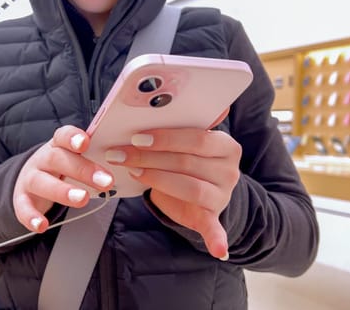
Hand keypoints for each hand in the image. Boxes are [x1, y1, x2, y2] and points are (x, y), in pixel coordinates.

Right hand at [13, 125, 114, 232]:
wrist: (29, 180)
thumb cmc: (63, 167)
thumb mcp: (76, 158)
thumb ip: (95, 157)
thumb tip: (128, 160)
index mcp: (58, 145)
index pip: (63, 135)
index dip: (73, 137)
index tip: (86, 142)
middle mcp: (42, 159)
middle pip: (58, 159)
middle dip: (83, 170)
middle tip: (106, 181)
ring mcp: (30, 178)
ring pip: (42, 182)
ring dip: (62, 191)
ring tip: (82, 199)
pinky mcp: (21, 199)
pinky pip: (23, 207)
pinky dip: (31, 217)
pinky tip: (42, 226)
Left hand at [105, 113, 240, 259]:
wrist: (205, 191)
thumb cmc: (188, 159)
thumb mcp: (185, 141)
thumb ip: (179, 125)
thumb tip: (168, 100)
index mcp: (225, 145)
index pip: (196, 138)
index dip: (165, 137)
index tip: (137, 136)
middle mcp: (229, 169)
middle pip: (186, 162)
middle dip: (149, 157)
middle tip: (120, 153)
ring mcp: (223, 194)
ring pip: (189, 187)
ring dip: (156, 180)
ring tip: (132, 171)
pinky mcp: (213, 216)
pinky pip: (216, 228)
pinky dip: (217, 239)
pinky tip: (218, 250)